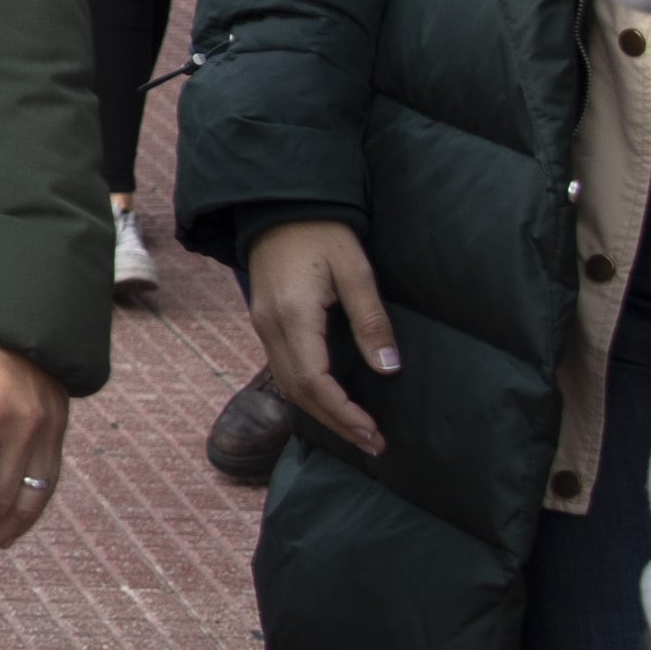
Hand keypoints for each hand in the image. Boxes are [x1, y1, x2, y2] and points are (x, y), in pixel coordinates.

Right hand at [243, 219, 399, 454]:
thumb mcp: (356, 270)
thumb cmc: (322, 232)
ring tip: (356, 430)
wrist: (277, 206)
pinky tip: (332, 400)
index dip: (343, 412)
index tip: (373, 432)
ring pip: (287, 385)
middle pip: (298, 392)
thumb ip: (371, 320)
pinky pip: (283, 369)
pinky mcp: (265, 322)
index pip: (315, 381)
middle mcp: (270, 327)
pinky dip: (308, 393)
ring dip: (321, 412)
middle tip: (372, 443)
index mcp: (293, 316)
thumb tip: (388, 369)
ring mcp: (262, 326)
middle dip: (335, 422)